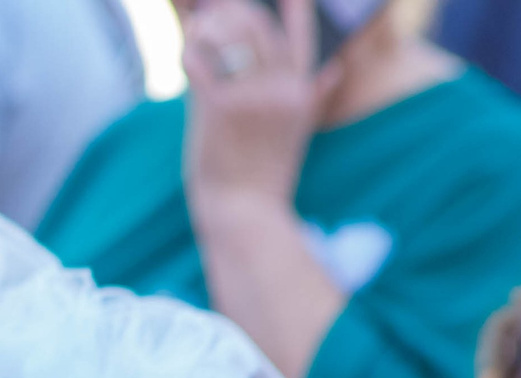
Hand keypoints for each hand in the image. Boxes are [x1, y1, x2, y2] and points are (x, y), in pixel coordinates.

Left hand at [180, 0, 340, 221]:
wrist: (246, 214)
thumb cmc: (265, 174)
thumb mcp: (298, 131)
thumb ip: (314, 95)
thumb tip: (334, 69)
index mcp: (300, 92)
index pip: (300, 36)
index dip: (293, 7)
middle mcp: (280, 90)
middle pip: (260, 29)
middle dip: (237, 11)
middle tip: (217, 8)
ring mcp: (251, 99)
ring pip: (232, 39)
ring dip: (212, 24)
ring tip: (198, 24)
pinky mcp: (219, 111)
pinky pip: (202, 65)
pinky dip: (191, 52)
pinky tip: (186, 47)